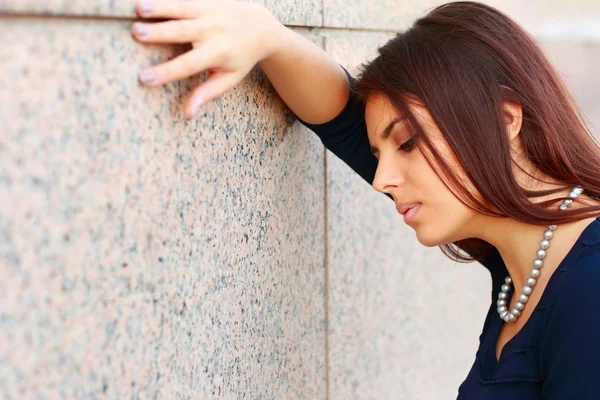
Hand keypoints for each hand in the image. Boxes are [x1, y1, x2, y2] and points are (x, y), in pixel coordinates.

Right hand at [131, 0, 282, 118]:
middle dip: (159, 33)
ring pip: (181, 9)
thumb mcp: (228, 78)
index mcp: (217, 53)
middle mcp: (212, 31)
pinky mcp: (206, 0)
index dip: (165, 73)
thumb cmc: (241, 58)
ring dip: (159, 8)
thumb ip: (207, 93)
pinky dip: (167, 0)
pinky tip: (145, 1)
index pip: (187, 65)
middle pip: (182, 32)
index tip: (144, 79)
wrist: (261, 27)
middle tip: (136, 34)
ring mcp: (210, 12)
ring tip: (138, 10)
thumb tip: (188, 113)